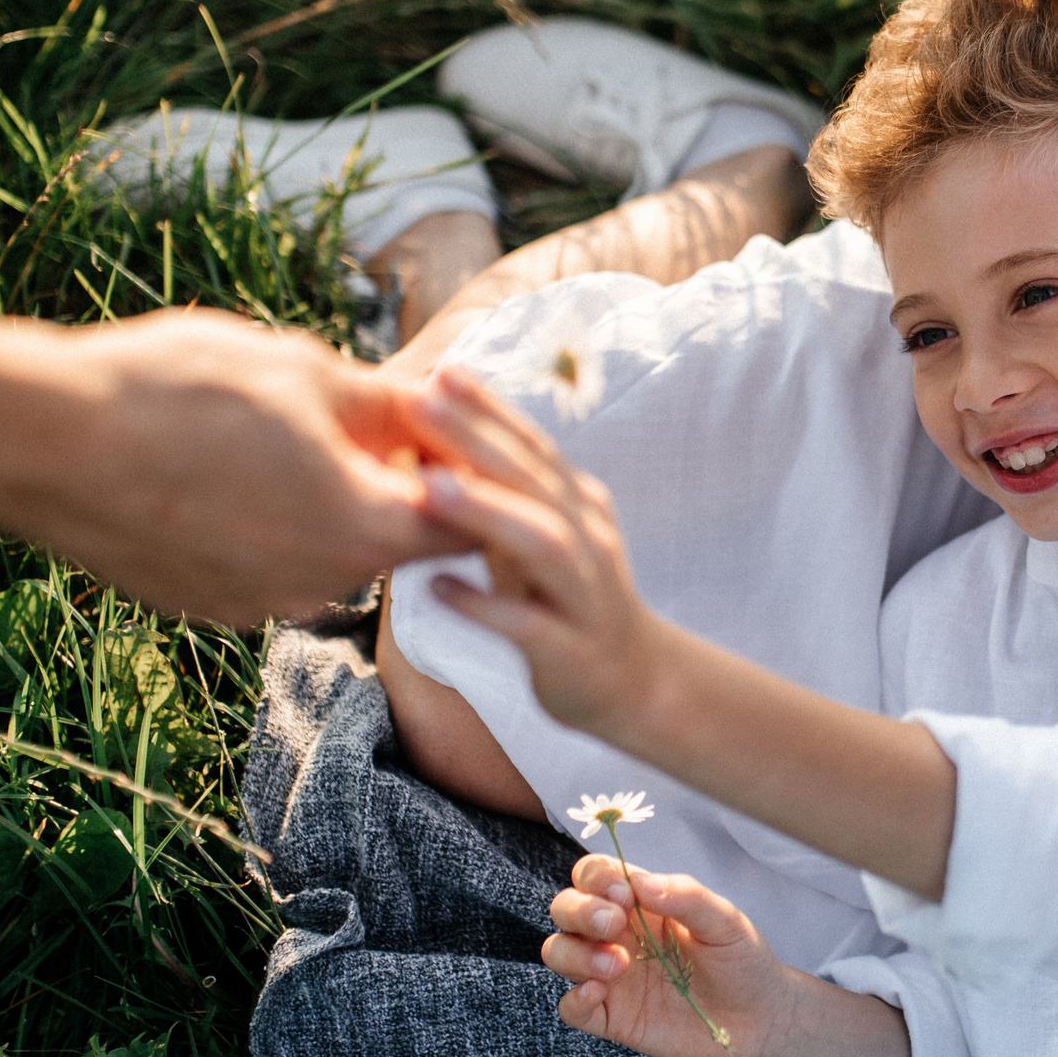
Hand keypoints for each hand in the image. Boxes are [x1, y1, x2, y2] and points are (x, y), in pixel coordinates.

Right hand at [0, 309, 468, 623]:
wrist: (39, 439)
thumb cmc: (178, 391)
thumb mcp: (303, 371)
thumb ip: (387, 405)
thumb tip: (435, 412)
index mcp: (362, 530)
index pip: (466, 523)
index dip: (470, 474)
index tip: (451, 432)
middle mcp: (317, 586)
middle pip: (394, 540)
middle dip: (396, 485)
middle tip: (372, 419)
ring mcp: (253, 603)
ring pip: (325, 552)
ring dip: (327, 505)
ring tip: (284, 434)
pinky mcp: (197, 604)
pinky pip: (262, 564)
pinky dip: (267, 525)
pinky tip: (226, 469)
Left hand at [411, 368, 660, 737]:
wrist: (636, 684)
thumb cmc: (570, 606)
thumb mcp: (539, 544)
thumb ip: (500, 502)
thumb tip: (430, 456)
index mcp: (581, 507)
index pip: (534, 447)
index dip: (490, 409)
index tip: (441, 372)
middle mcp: (589, 539)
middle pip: (534, 479)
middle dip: (476, 438)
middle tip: (420, 401)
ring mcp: (585, 593)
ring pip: (540, 542)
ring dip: (485, 510)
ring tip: (427, 486)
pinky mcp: (571, 649)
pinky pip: (527, 624)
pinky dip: (484, 605)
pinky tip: (438, 588)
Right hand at [544, 853, 795, 1056]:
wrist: (758, 1020)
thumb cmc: (740, 960)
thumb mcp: (724, 921)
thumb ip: (685, 896)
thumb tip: (639, 882)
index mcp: (641, 902)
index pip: (595, 874)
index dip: (597, 878)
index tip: (624, 894)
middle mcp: (618, 934)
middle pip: (566, 908)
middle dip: (578, 910)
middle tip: (614, 924)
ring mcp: (610, 976)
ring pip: (559, 952)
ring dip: (575, 953)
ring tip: (618, 966)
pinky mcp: (611, 1017)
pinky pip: (571, 1007)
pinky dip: (574, 999)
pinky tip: (598, 993)